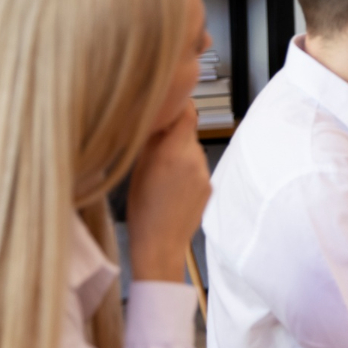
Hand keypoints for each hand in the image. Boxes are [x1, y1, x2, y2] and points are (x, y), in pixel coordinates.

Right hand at [127, 103, 209, 283]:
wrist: (161, 243)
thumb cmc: (142, 210)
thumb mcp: (137, 170)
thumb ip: (151, 142)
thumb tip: (156, 119)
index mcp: (172, 153)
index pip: (187, 113)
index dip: (179, 106)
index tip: (169, 104)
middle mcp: (193, 160)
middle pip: (188, 132)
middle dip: (174, 134)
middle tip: (155, 144)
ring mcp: (204, 173)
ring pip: (192, 150)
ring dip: (180, 153)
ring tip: (162, 172)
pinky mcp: (210, 185)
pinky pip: (197, 167)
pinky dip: (187, 169)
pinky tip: (172, 186)